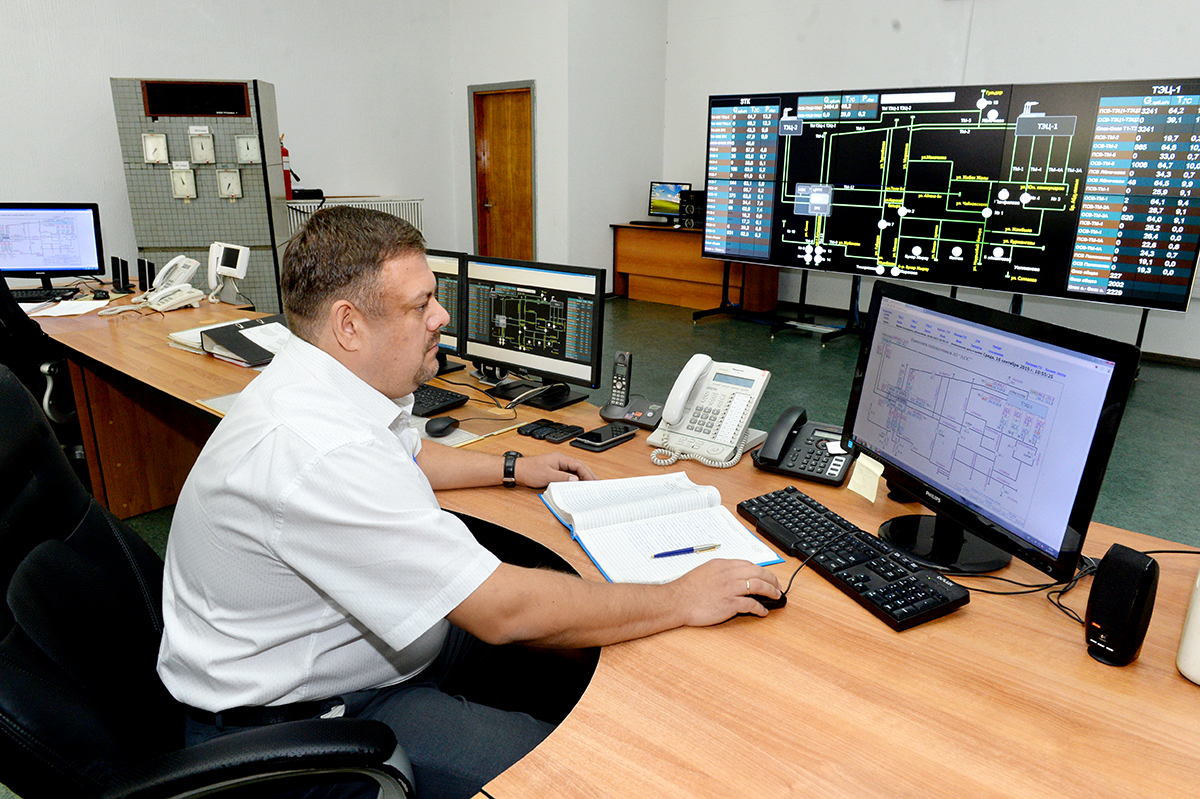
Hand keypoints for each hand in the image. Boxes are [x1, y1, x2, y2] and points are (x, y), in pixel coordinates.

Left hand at [515, 452, 596, 487]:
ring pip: (574, 470)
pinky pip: (568, 474)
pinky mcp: (555, 471)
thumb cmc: (530, 470)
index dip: (587, 473)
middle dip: (588, 474)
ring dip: (582, 477)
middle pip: (579, 466)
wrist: (518, 471)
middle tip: (597, 483)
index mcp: (560, 458)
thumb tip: (575, 479)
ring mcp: (558, 465)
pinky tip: (577, 485)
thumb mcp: (548, 475)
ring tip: (590, 485)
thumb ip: (562, 477)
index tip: (593, 481)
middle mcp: (560, 460)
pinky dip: (574, 479)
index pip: (578, 465)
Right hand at [668, 559, 783, 625]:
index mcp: (722, 565)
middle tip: (777, 587)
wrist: (676, 601)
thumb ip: (721, 572)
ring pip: (759, 586)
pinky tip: (763, 611)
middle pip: (758, 573)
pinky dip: (760, 608)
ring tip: (776, 596)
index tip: (767, 577)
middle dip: (772, 580)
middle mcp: (728, 574)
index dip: (762, 571)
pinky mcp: (730, 603)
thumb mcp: (705, 571)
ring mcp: (730, 588)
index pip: (749, 564)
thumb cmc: (687, 589)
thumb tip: (734, 576)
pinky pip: (751, 604)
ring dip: (771, 592)